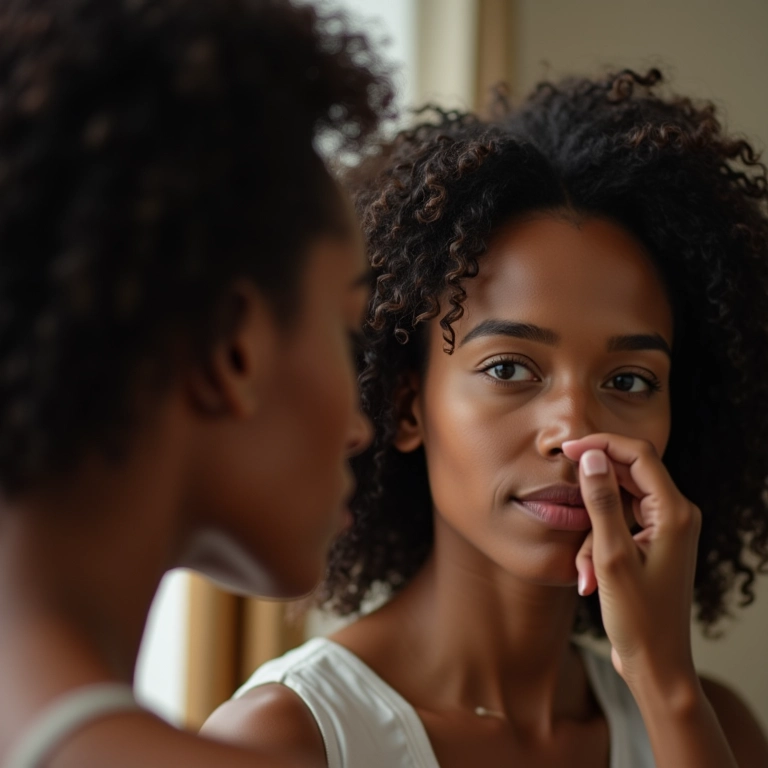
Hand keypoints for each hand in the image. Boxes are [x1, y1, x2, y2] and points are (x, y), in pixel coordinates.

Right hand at [562, 434, 700, 692]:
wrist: (657, 663)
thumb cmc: (638, 617)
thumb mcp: (612, 555)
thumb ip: (602, 501)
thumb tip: (592, 456)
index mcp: (673, 512)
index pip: (638, 454)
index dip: (601, 444)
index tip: (566, 450)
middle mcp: (676, 514)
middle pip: (630, 473)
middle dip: (594, 489)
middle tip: (562, 488)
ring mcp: (666, 529)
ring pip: (620, 502)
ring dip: (593, 527)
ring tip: (586, 569)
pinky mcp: (654, 542)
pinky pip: (620, 523)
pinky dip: (599, 542)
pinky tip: (590, 575)